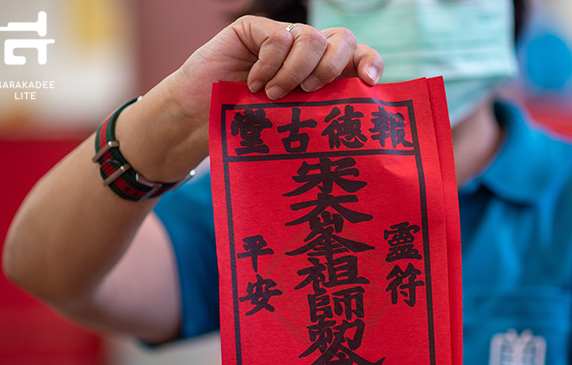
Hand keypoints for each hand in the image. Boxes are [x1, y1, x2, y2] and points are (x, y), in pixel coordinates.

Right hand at [163, 16, 383, 125]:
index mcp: (325, 74)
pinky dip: (269, 65)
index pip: (360, 56)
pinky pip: (278, 38)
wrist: (202, 120)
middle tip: (310, 91)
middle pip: (344, 39)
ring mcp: (283, 37)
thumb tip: (360, 119)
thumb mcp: (295, 125)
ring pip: (311, 37)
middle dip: (333, 66)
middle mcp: (308, 52)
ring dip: (295, 71)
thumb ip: (325, 114)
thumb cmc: (250, 128)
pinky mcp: (255, 29)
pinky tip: (253, 83)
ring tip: (274, 95)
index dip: (370, 62)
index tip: (368, 81)